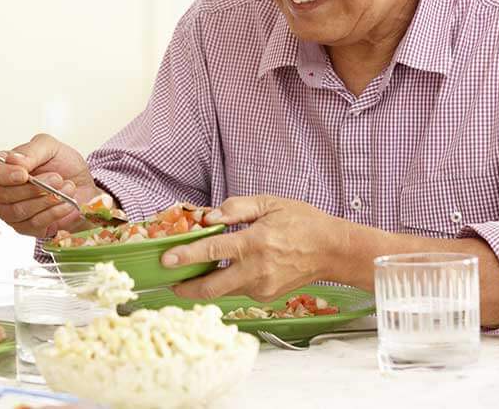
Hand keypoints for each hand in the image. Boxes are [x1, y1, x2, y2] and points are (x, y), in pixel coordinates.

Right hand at [0, 133, 106, 237]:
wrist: (84, 185)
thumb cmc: (63, 164)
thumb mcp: (50, 147)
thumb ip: (31, 151)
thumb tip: (12, 160)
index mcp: (2, 166)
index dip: (3, 174)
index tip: (24, 174)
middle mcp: (1, 190)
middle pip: (2, 194)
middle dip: (34, 187)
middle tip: (58, 178)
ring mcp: (11, 212)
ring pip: (18, 211)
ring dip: (46, 199)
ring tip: (67, 188)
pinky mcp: (26, 228)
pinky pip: (33, 224)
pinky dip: (54, 212)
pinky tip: (67, 203)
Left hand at [161, 195, 344, 301]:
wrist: (332, 250)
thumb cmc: (302, 223)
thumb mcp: (269, 203)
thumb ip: (236, 208)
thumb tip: (208, 218)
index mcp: (255, 243)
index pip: (212, 252)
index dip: (186, 256)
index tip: (166, 260)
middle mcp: (256, 270)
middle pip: (211, 287)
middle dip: (186, 288)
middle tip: (170, 281)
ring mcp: (262, 287)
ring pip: (223, 291)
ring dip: (204, 285)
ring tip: (191, 274)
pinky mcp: (266, 296)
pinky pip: (238, 290)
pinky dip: (225, 283)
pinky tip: (222, 272)